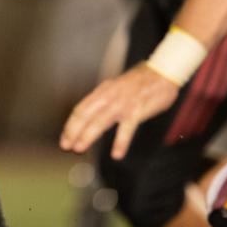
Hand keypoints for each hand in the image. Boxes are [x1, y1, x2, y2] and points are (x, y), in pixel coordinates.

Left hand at [59, 63, 179, 158]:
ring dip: (88, 135)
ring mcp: (123, 102)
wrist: (162, 72)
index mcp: (103, 91)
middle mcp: (109, 95)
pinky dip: (121, 141)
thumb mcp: (116, 88)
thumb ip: (105, 101)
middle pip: (86, 114)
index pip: (81, 108)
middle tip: (66, 146)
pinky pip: (127, 127)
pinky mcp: (138, 109)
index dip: (70, 124)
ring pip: (101, 120)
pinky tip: (116, 154)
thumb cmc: (139, 83)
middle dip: (73, 131)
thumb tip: (91, 118)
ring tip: (79, 148)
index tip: (64, 138)